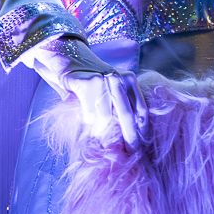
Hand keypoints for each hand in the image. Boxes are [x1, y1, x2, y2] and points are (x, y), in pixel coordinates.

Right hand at [27, 35, 147, 146]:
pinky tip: (85, 122)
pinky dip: (87, 122)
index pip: (142, 109)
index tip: (142, 147)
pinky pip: (90, 113)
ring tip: (98, 138)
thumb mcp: (112, 90)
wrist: (71, 60)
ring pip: (105, 118)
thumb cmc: (93, 81)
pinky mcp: (88, 83)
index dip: (142, 130)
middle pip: (127, 116)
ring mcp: (104, 79)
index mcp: (130, 80)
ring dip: (101, 131)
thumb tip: (131, 138)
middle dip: (129, 138)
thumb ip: (122, 107)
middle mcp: (120, 78)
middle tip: (130, 153)